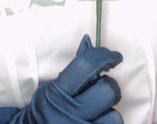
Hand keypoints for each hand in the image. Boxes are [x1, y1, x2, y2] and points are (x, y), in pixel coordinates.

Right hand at [0, 35, 122, 123]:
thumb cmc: (42, 111)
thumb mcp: (51, 89)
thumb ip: (72, 70)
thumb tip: (88, 41)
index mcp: (58, 93)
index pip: (86, 66)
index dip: (103, 57)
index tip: (114, 57)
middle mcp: (71, 114)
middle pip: (107, 91)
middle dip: (107, 87)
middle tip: (100, 88)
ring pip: (114, 116)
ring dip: (108, 112)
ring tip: (97, 111)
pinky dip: (106, 123)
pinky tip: (97, 121)